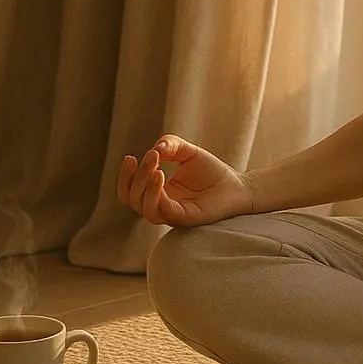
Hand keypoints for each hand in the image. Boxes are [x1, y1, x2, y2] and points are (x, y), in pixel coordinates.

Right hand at [117, 135, 251, 227]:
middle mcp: (161, 206)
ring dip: (144, 186)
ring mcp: (172, 214)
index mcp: (157, 194)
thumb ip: (170, 145)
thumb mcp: (187, 152)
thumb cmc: (211, 171)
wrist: (237, 185)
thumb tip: (154, 149)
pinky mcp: (185, 218)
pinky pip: (163, 212)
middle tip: (151, 156)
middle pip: (132, 199)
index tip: (130, 157)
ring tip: (156, 167)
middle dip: (135, 177)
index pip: (129, 192)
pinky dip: (157, 194)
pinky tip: (161, 175)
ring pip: (144, 208)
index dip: (125, 177)